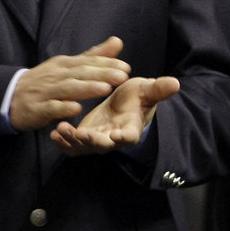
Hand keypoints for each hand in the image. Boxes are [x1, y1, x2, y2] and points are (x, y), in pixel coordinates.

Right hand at [9, 36, 130, 130]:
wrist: (10, 96)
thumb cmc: (45, 81)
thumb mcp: (67, 65)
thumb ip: (93, 56)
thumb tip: (118, 41)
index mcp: (65, 64)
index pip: (88, 62)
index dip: (107, 64)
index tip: (126, 67)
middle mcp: (56, 75)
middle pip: (81, 73)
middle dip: (102, 74)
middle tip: (122, 76)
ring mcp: (46, 92)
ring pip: (68, 89)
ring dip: (86, 88)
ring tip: (105, 89)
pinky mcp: (37, 109)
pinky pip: (51, 108)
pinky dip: (63, 108)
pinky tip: (76, 109)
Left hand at [50, 75, 179, 155]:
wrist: (123, 104)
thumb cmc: (136, 98)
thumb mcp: (146, 90)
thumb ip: (158, 89)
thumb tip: (176, 83)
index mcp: (130, 128)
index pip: (129, 136)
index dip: (123, 137)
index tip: (117, 135)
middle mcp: (113, 139)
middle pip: (103, 145)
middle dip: (92, 141)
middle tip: (82, 133)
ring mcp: (97, 141)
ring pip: (84, 147)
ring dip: (72, 141)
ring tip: (61, 129)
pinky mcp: (84, 140)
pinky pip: (72, 147)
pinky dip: (63, 142)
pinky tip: (53, 131)